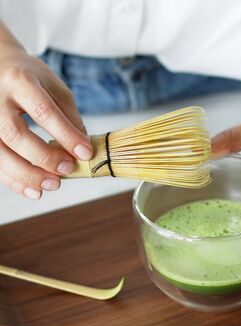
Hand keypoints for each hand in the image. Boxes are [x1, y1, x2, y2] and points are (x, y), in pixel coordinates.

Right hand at [0, 44, 92, 198]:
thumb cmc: (31, 80)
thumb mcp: (56, 89)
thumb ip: (69, 118)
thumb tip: (83, 150)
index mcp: (20, 81)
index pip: (43, 111)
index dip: (66, 135)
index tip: (86, 153)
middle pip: (15, 134)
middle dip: (44, 157)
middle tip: (67, 170)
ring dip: (27, 175)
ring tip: (52, 184)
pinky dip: (14, 181)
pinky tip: (34, 191)